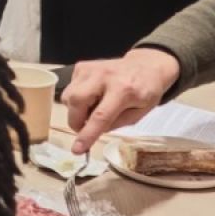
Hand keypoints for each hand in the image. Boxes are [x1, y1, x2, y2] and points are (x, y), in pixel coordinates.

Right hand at [64, 48, 180, 149]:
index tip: (76, 150)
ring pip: (68, 95)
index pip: (101, 116)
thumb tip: (93, 131)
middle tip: (86, 127)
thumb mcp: (139, 114)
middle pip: (76, 101)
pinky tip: (92, 96)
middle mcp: (104, 76)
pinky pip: (70, 88)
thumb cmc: (146, 92)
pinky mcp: (82, 66)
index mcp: (124, 90)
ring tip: (92, 109)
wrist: (146, 65)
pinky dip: (77, 98)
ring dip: (75, 110)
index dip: (87, 134)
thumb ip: (116, 123)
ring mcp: (91, 68)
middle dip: (76, 121)